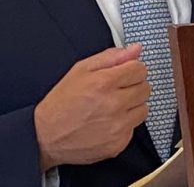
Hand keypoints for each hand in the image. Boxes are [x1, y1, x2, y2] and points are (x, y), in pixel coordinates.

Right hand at [34, 43, 149, 169]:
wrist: (47, 136)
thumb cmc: (61, 103)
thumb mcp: (81, 70)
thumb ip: (111, 57)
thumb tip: (134, 49)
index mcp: (104, 83)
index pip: (140, 69)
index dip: (132, 68)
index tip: (125, 72)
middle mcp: (114, 105)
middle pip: (145, 88)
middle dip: (133, 85)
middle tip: (115, 90)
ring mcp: (118, 126)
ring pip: (144, 108)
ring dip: (132, 105)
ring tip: (112, 106)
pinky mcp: (118, 143)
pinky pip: (134, 128)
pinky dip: (125, 123)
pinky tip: (109, 121)